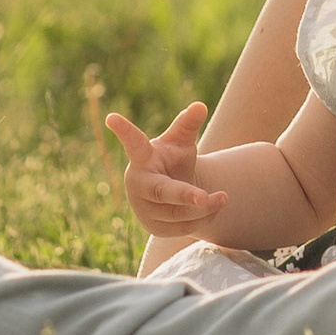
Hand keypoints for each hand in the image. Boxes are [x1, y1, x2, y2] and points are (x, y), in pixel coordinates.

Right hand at [104, 100, 229, 245]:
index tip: (111, 117)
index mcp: (142, 158)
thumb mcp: (180, 142)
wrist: (171, 194)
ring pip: (177, 213)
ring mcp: (143, 209)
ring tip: (224, 197)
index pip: (133, 143)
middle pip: (162, 191)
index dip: (124, 131)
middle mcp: (138, 184)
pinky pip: (182, 228)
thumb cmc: (173, 160)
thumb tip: (200, 106)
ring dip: (204, 207)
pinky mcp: (153, 228)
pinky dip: (203, 218)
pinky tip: (214, 209)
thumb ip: (188, 124)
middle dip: (184, 195)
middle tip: (204, 196)